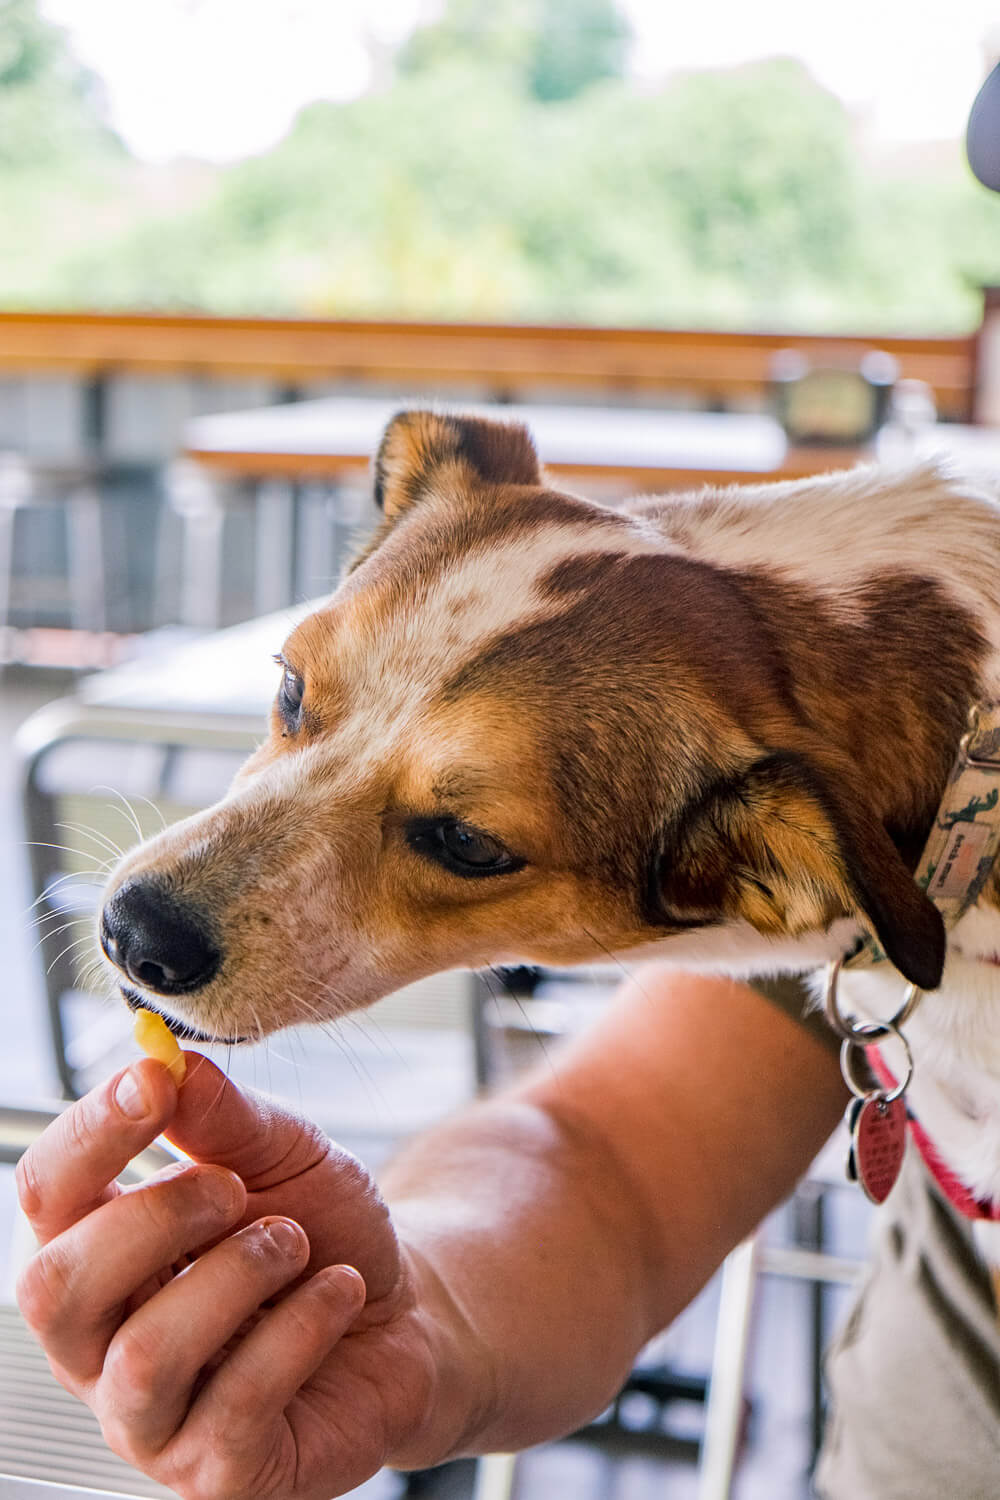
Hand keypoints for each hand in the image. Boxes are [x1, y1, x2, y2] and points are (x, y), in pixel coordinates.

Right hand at [15, 1055, 459, 1498]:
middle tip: (236, 1190)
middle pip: (57, 1287)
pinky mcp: (218, 1471)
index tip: (152, 1081)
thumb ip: (224, 1115)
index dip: (90, 1134)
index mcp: (99, 1251)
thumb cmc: (322, 1232)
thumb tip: (168, 1063)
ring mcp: (151, 1419)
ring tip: (295, 1246)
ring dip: (240, 1274)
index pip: (45, 1195)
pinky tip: (337, 1293)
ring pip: (149, 1353)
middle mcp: (101, 1343)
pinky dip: (304, 1324)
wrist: (405, 1311)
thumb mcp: (283, 1153)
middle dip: (159, 1217)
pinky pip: (238, 1402)